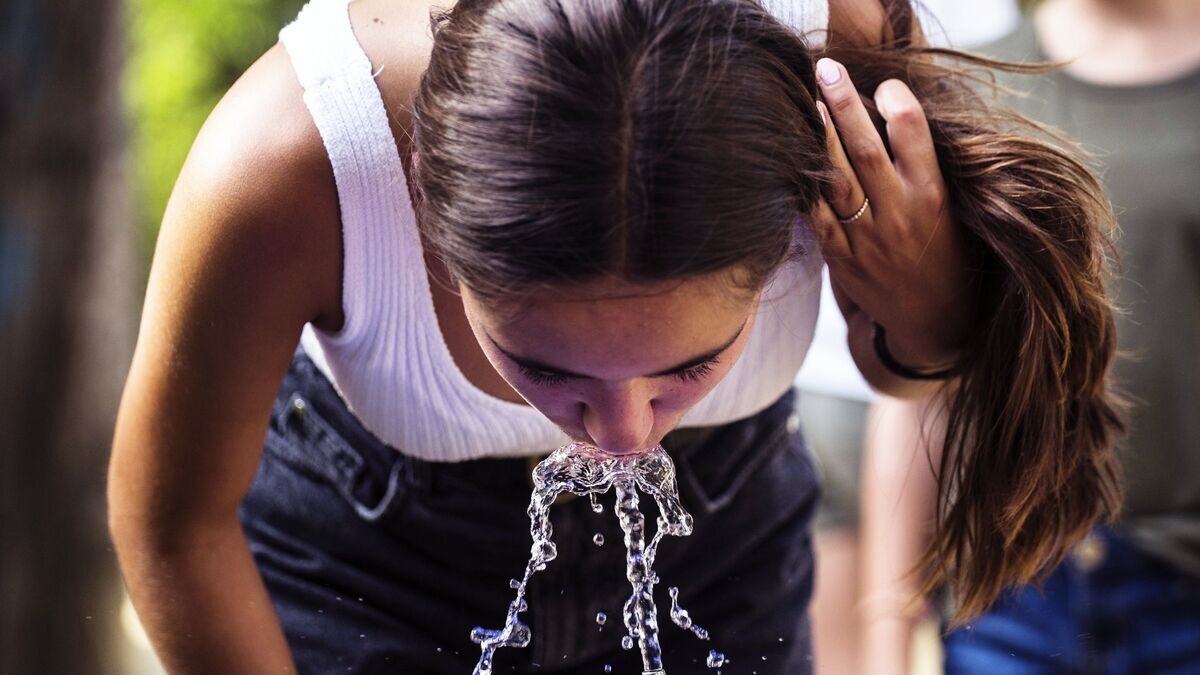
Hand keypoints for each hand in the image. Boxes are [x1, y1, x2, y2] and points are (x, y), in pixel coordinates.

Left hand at [809, 58, 973, 369]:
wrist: (935, 320)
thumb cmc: (947, 251)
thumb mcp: (951, 206)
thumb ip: (922, 165)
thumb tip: (889, 110)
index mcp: (933, 197)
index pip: (912, 134)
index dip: (895, 102)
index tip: (884, 84)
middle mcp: (900, 216)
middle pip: (864, 149)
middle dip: (843, 105)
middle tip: (827, 69)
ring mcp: (867, 239)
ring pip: (835, 179)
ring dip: (819, 138)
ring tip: (807, 102)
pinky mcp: (841, 259)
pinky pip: (815, 216)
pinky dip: (804, 186)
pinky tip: (792, 158)